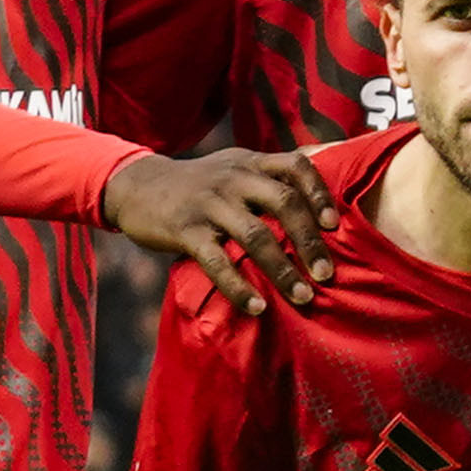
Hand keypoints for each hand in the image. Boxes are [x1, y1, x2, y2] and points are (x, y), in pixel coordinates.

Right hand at [106, 147, 333, 308]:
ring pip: (255, 236)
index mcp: (251, 163)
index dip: (320, 193)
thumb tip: (320, 202)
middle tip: (326, 274)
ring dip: (282, 270)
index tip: (334, 225)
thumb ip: (269, 176)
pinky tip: (256, 307)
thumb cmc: (199, 184)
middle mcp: (234, 178)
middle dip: (310, 242)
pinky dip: (238, 287)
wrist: (136, 186)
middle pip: (284, 203)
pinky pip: (217, 262)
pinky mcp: (185, 230)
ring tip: (302, 297)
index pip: (296, 165)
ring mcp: (209, 203)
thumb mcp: (233, 166)